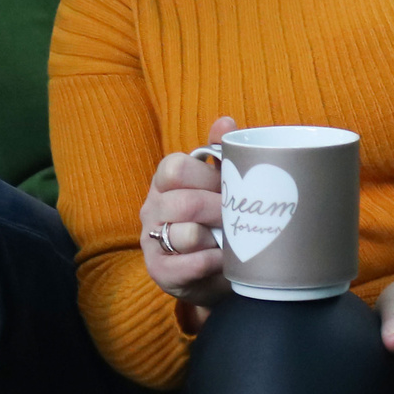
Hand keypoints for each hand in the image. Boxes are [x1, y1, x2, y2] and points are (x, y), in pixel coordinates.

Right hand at [140, 114, 235, 308]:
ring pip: (187, 234)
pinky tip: (224, 262)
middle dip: (220, 211)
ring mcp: (152, 240)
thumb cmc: (217, 220)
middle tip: (241, 218)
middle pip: (184, 203)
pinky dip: (211, 263)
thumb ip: (221, 153)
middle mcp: (152, 208)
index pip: (175, 168)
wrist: (214, 271)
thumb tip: (226, 122)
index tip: (228, 188)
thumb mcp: (220, 185)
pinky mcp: (159, 271)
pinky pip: (186, 266)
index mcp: (165, 181)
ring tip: (231, 242)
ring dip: (217, 239)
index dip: (206, 177)